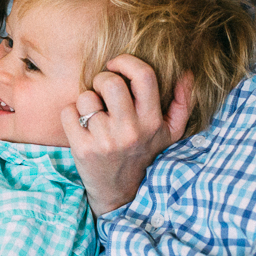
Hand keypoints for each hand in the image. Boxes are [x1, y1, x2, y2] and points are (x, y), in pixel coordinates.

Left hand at [62, 56, 191, 215]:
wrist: (119, 193)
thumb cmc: (143, 153)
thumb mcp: (170, 133)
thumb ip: (182, 103)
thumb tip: (186, 73)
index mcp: (152, 122)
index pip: (143, 75)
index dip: (126, 61)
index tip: (116, 65)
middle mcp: (129, 131)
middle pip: (109, 82)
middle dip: (102, 79)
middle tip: (102, 92)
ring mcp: (105, 141)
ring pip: (86, 97)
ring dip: (87, 102)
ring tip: (95, 116)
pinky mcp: (82, 149)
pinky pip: (68, 112)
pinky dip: (71, 115)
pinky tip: (82, 127)